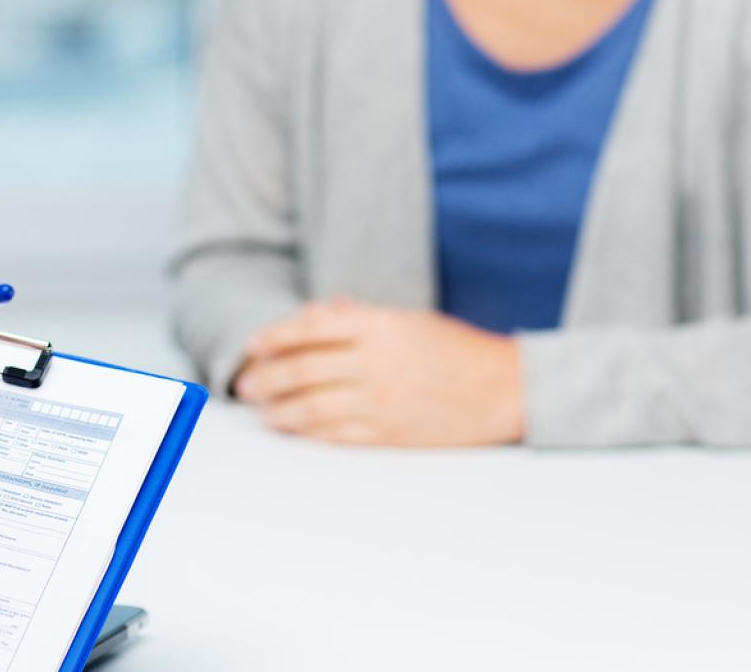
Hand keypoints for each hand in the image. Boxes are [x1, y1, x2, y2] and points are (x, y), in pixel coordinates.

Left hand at [234, 300, 524, 445]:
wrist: (505, 389)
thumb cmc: (455, 349)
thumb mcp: (407, 319)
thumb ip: (357, 318)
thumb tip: (313, 315)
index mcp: (379, 325)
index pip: (308, 329)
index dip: (272, 338)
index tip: (252, 346)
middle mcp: (375, 362)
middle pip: (301, 370)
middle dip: (265, 378)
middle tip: (246, 384)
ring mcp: (381, 402)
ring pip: (310, 407)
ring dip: (278, 409)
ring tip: (263, 410)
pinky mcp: (388, 435)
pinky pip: (334, 435)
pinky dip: (306, 432)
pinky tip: (293, 429)